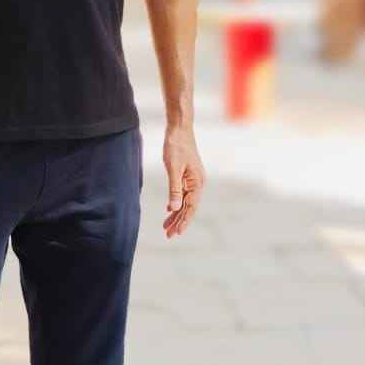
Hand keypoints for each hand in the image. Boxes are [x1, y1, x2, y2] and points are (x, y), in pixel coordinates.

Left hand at [162, 124, 204, 239]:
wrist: (179, 129)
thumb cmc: (176, 146)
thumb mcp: (173, 169)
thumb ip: (174, 189)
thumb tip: (175, 208)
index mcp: (197, 183)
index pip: (191, 207)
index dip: (183, 221)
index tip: (176, 233)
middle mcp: (198, 183)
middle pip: (189, 207)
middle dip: (179, 221)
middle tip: (168, 235)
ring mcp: (193, 179)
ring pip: (185, 201)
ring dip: (176, 214)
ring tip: (166, 227)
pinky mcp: (188, 175)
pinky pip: (183, 193)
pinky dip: (176, 202)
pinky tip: (169, 209)